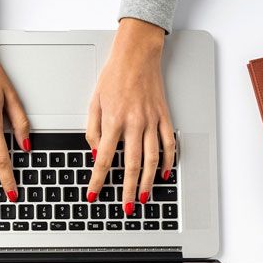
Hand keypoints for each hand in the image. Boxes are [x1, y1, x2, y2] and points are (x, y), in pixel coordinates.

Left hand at [85, 18, 175, 213]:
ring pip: (152, 159)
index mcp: (114, 120)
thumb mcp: (94, 102)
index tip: (93, 193)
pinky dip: (168, 161)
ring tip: (144, 197)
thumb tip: (97, 154)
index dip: (97, 179)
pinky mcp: (164, 117)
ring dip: (148, 182)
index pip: (104, 158)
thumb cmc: (114, 75)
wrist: (137, 54)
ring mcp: (152, 121)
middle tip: (126, 207)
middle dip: (127, 190)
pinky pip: (168, 144)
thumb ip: (93, 131)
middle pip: (131, 165)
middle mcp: (135, 123)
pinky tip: (164, 174)